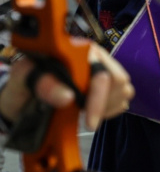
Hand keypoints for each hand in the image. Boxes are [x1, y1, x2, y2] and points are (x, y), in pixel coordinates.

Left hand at [0, 43, 134, 130]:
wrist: (24, 97)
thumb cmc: (25, 84)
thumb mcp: (24, 78)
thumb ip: (44, 83)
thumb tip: (68, 97)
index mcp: (79, 50)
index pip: (102, 70)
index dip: (97, 96)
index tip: (89, 122)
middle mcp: (96, 57)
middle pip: (119, 80)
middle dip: (103, 104)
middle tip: (85, 119)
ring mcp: (105, 70)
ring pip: (124, 90)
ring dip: (106, 108)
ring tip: (86, 113)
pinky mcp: (109, 84)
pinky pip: (122, 99)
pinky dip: (110, 110)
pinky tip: (93, 111)